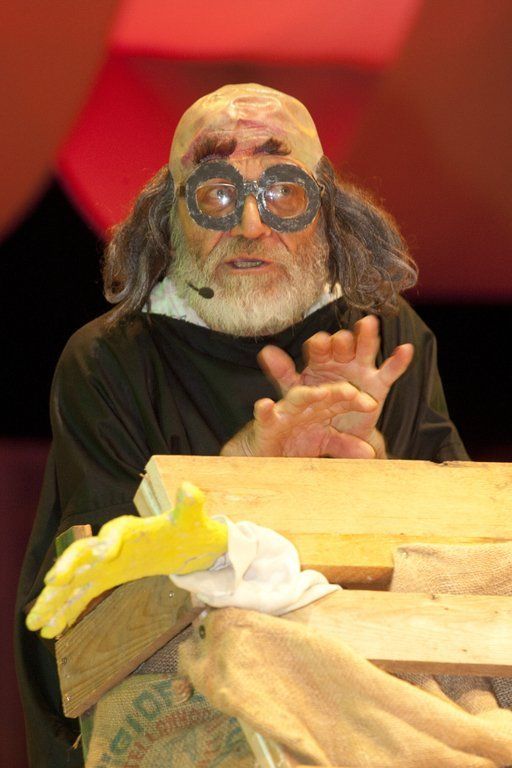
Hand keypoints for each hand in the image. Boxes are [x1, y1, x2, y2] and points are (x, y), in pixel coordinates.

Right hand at [26, 483, 227, 637]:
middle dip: (65, 569)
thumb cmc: (192, 529)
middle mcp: (113, 543)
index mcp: (133, 528)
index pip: (114, 531)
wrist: (191, 543)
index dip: (105, 542)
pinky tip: (50, 630)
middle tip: (51, 586)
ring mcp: (107, 562)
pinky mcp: (108, 576)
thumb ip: (191, 505)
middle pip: (83, 554)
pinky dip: (67, 610)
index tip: (103, 557)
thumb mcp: (194, 520)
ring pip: (75, 579)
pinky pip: (83, 594)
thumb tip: (188, 489)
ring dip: (55, 599)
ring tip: (34, 623)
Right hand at [221, 380, 377, 458]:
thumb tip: (371, 452)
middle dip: (337, 392)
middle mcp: (305, 405)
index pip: (343, 400)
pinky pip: (264, 414)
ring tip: (320, 393)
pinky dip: (263, 409)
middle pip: (324, 394)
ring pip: (297, 398)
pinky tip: (264, 404)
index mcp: (322, 407)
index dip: (356, 401)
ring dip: (307, 395)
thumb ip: (345, 445)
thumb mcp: (325, 443)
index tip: (370, 404)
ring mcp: (285, 411)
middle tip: (352, 391)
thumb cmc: (298, 442)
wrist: (268, 451)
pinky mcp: (265, 422)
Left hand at [258, 315, 413, 454]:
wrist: (332, 437)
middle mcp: (341, 360)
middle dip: (341, 341)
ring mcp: (361, 369)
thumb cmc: (313, 409)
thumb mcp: (296, 392)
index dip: (319, 345)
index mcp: (320, 360)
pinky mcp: (378, 385)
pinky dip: (399, 360)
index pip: (319, 346)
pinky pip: (390, 371)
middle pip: (343, 343)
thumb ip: (283, 373)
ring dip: (367, 336)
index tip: (318, 346)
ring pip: (366, 348)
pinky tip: (405, 349)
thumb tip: (265, 351)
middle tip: (339, 342)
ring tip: (369, 324)